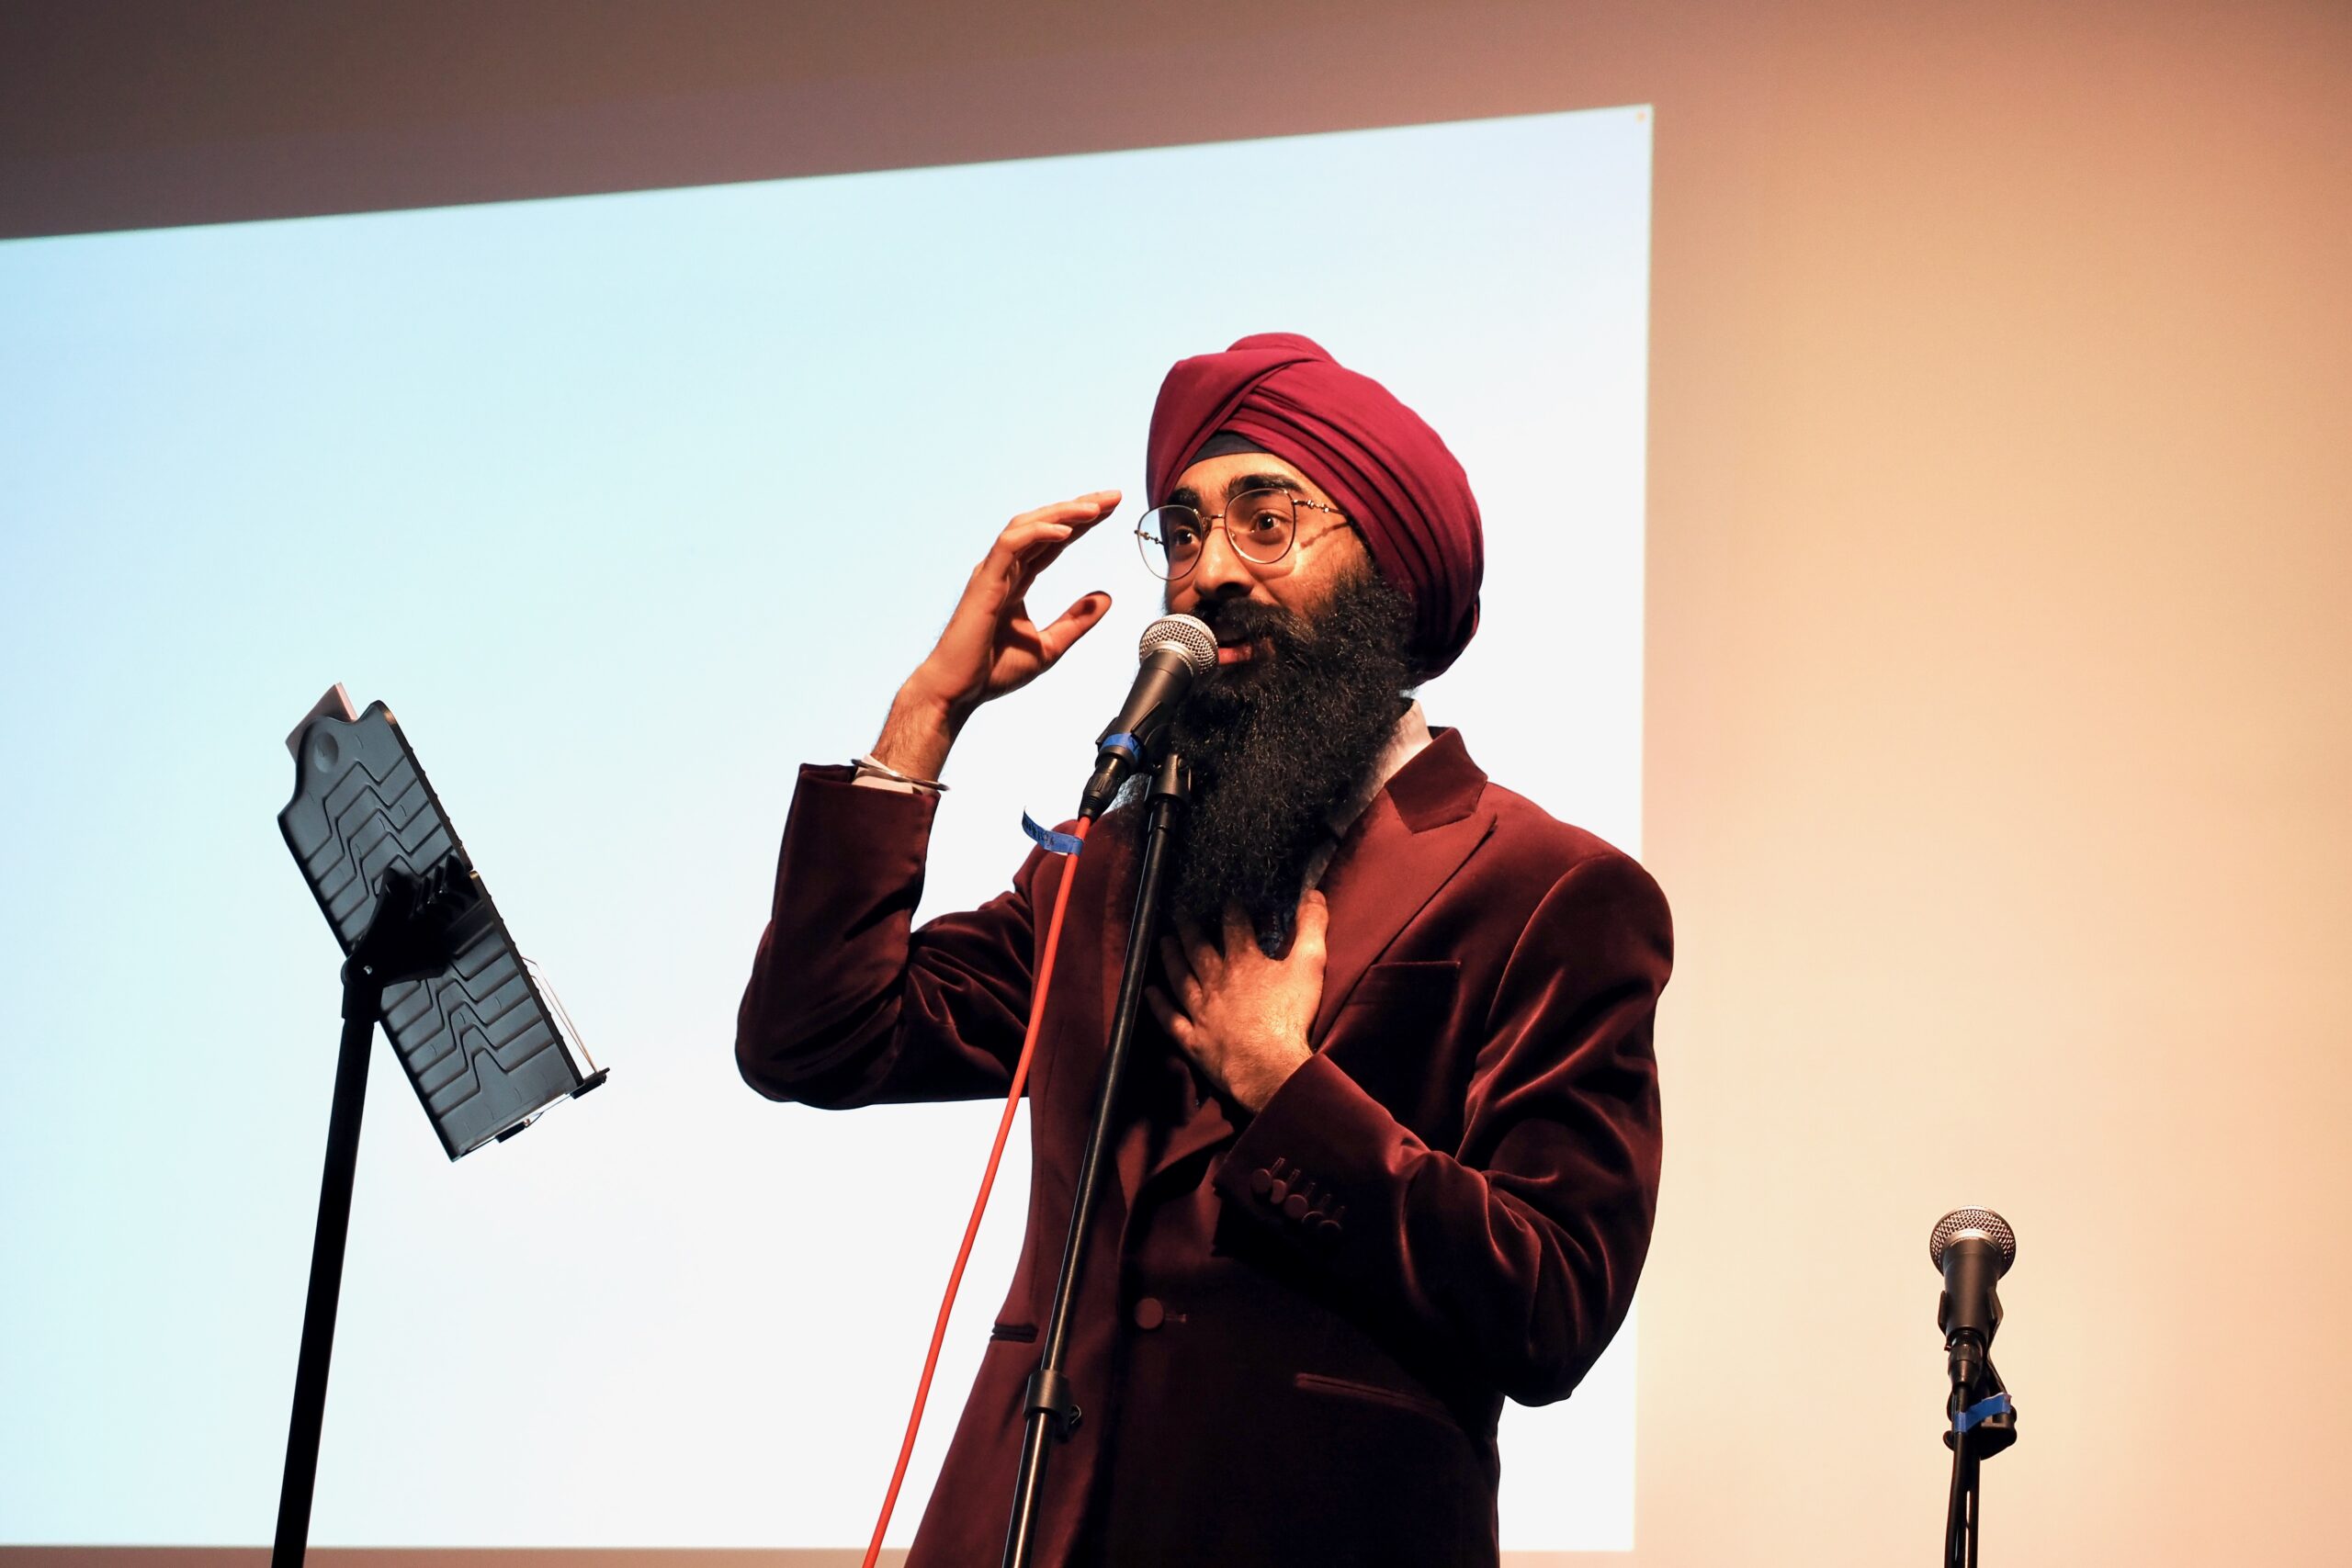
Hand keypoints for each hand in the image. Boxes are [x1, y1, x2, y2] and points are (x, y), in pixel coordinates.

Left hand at [1145, 892, 1326, 1113]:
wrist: (1268, 1066)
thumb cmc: (1290, 1016)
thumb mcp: (1309, 965)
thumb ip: (1311, 928)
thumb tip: (1313, 893)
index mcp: (1243, 962)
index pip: (1234, 926)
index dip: (1232, 910)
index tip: (1228, 900)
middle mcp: (1216, 981)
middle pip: (1198, 949)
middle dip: (1190, 929)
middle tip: (1181, 915)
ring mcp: (1201, 1010)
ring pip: (1181, 978)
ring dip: (1171, 958)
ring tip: (1164, 942)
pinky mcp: (1193, 1038)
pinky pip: (1170, 1018)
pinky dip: (1159, 1004)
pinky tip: (1150, 991)